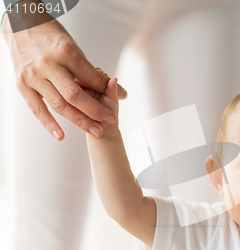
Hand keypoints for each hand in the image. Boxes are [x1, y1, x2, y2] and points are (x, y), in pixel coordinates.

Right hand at [1, 8, 126, 140]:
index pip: (90, 78)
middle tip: (110, 121)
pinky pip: (37, 108)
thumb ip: (93, 72)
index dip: (105, 93)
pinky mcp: (22, 85)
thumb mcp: (74, 47)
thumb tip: (120, 90)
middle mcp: (49, 64)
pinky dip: (49, 124)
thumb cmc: (51, 37)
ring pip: (59, 104)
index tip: (115, 105)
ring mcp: (34, 76)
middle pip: (75, 95)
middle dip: (95, 111)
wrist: (20, 26)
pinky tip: (61, 135)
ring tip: (95, 130)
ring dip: (79, 120)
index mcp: (66, 52)